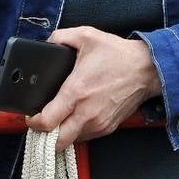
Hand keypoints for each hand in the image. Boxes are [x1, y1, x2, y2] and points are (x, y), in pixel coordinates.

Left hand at [26, 26, 160, 151]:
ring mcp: (98, 123)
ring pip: (71, 141)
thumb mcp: (86, 35)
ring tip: (56, 121)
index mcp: (76, 92)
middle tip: (40, 124)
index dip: (33, 122)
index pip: (47, 121)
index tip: (30, 116)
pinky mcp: (108, 127)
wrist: (148, 69)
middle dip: (44, 137)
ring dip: (61, 135)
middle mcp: (86, 113)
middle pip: (57, 142)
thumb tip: (46, 43)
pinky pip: (85, 136)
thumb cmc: (118, 54)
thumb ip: (60, 37)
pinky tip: (74, 118)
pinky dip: (76, 131)